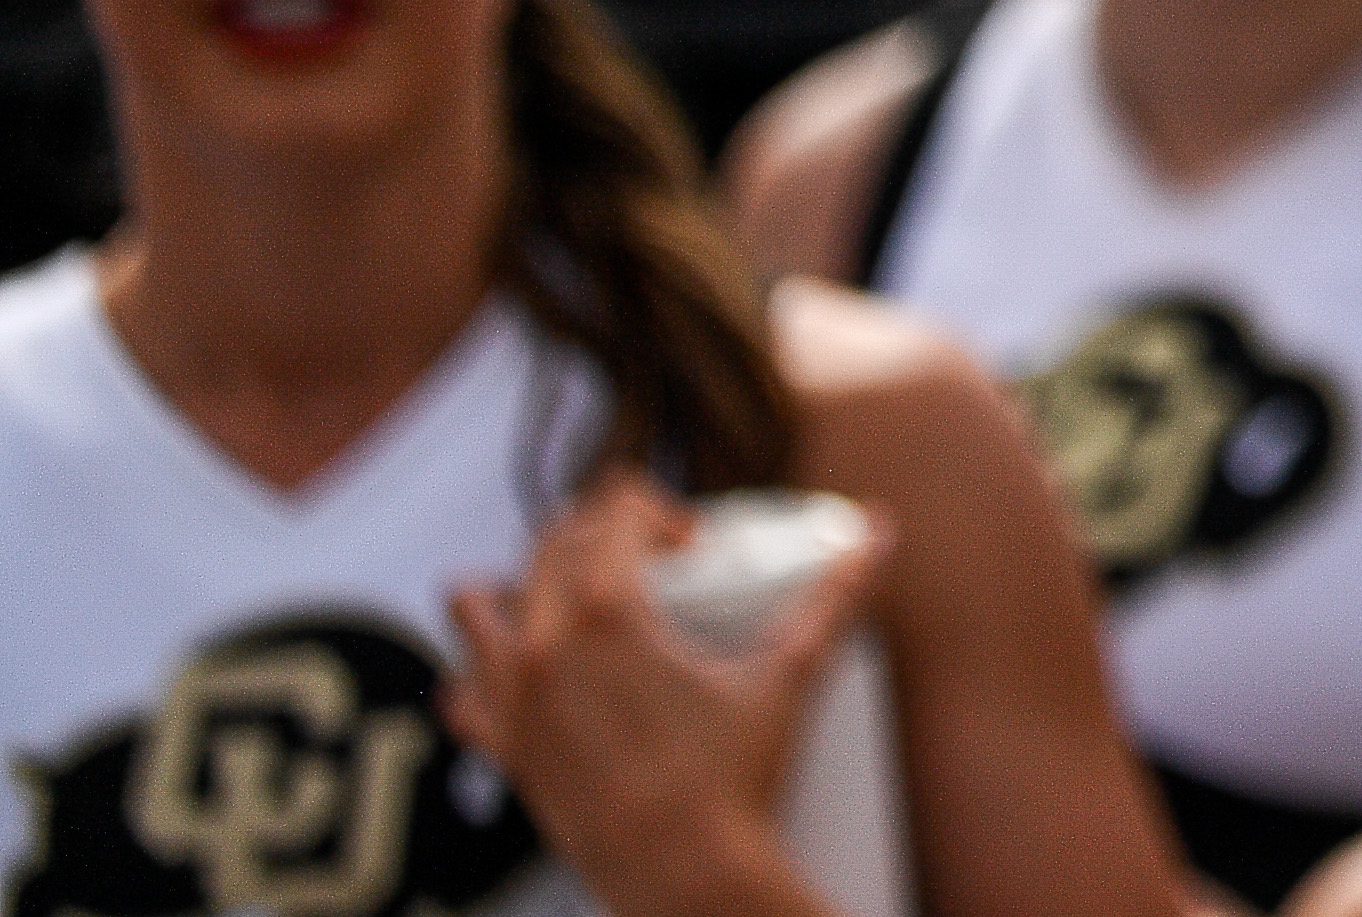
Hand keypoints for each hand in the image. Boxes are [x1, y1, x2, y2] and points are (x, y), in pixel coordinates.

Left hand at [445, 480, 888, 916]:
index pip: (613, 512)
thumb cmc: (735, 779)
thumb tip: (878, 535)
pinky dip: (483, 673)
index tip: (690, 540)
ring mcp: (514, 700)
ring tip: (569, 602)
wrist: (687, 874)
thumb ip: (834, 597)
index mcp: (612, 613)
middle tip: (648, 562)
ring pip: (475, 604)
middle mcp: (548, 646)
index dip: (655, 508)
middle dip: (600, 536)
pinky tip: (531, 677)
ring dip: (517, 588)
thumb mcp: (789, 675)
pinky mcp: (504, 750)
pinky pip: (460, 692)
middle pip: (551, 545)